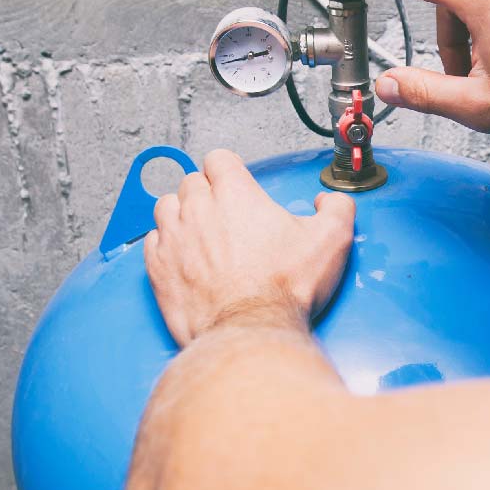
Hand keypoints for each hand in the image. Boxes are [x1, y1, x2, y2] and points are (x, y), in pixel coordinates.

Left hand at [144, 150, 355, 345]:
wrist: (250, 331)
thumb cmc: (284, 289)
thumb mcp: (332, 239)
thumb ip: (336, 208)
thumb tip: (328, 202)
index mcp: (235, 194)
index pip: (219, 159)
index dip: (230, 169)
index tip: (237, 184)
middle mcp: (198, 209)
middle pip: (192, 181)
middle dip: (207, 192)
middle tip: (225, 213)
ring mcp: (173, 238)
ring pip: (166, 206)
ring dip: (181, 213)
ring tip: (200, 230)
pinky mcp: (158, 268)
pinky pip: (152, 241)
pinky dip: (166, 244)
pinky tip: (183, 255)